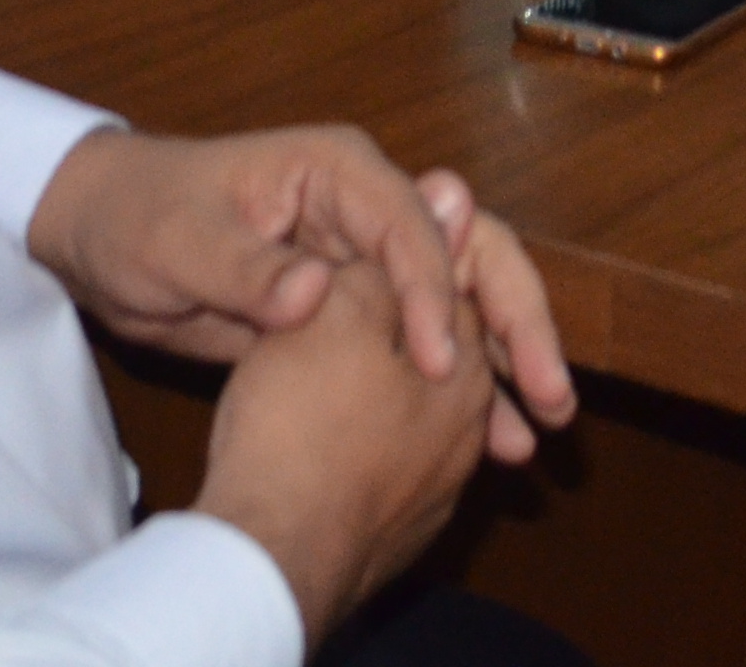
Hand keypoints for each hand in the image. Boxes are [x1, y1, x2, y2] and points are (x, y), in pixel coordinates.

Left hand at [25, 125, 574, 457]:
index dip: (437, 294)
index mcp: (340, 171)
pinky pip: (420, 346)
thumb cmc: (137, 217)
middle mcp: (370, 207)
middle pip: (471, 257)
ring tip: (533, 432)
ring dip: (500, 365)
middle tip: (549, 392)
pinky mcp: (356, 308)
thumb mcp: (179, 242)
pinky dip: (455, 391)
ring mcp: (368, 259)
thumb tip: (313, 291)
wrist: (100, 236)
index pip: (414, 227)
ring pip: (461, 306)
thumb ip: (246, 266)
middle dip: (516, 322)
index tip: (442, 366)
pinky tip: (485, 442)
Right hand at [192, 252, 497, 640]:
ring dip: (412, 383)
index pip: (473, 282)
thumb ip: (396, 255)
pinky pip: (405, 461)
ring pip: (435, 408)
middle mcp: (468, 421)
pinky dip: (386, 436)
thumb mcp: (336, 308)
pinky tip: (347, 434)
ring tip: (360, 371)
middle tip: (387, 300)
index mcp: (462, 355)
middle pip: (462, 349)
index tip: (417, 228)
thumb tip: (453, 195)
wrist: (271, 551)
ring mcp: (441, 480)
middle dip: (434, 319)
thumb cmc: (301, 419)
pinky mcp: (405, 525)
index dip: (440, 247)